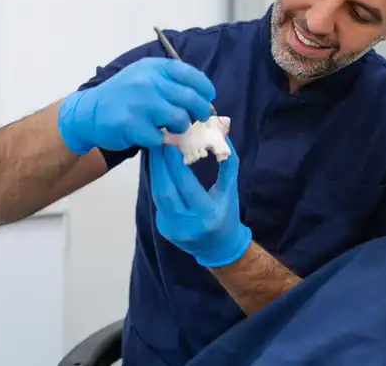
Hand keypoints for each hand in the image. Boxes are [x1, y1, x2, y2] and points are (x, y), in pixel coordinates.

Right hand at [57, 57, 215, 154]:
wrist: (90, 112)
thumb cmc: (124, 95)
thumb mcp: (144, 76)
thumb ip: (170, 82)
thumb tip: (203, 97)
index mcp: (154, 67)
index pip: (191, 75)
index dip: (205, 88)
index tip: (208, 97)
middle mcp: (148, 82)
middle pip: (191, 99)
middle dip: (201, 112)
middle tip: (198, 118)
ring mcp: (141, 104)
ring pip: (180, 119)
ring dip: (181, 127)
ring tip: (172, 127)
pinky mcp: (133, 126)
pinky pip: (162, 138)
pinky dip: (161, 140)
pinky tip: (152, 135)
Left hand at [149, 140, 251, 267]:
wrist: (220, 248)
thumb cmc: (228, 214)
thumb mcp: (231, 190)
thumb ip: (228, 164)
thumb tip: (222, 137)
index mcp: (207, 214)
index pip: (186, 186)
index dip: (175, 164)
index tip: (169, 144)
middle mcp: (187, 224)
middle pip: (166, 190)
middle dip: (159, 165)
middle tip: (156, 143)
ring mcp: (172, 228)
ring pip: (158, 195)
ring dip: (155, 172)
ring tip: (155, 152)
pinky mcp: (164, 228)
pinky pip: (159, 201)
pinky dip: (158, 183)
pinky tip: (158, 168)